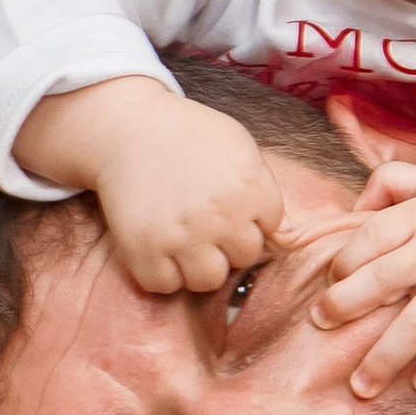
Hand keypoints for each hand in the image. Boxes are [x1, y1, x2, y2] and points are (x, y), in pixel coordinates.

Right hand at [17, 76, 283, 294]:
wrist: (129, 129)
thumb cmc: (189, 136)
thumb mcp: (239, 146)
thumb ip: (264, 188)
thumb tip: (286, 237)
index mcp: (248, 188)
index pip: (271, 228)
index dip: (252, 215)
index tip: (229, 199)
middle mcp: (218, 216)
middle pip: (243, 258)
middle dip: (229, 242)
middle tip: (206, 220)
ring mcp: (180, 235)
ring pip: (208, 281)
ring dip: (199, 264)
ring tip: (186, 240)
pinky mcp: (143, 249)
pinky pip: (163, 285)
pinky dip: (162, 272)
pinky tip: (160, 246)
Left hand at [306, 168, 415, 396]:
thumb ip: (390, 180)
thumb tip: (352, 207)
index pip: (371, 237)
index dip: (343, 261)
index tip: (332, 280)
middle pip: (382, 281)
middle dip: (343, 305)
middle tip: (320, 324)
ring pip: (415, 327)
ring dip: (383, 359)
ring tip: (359, 386)